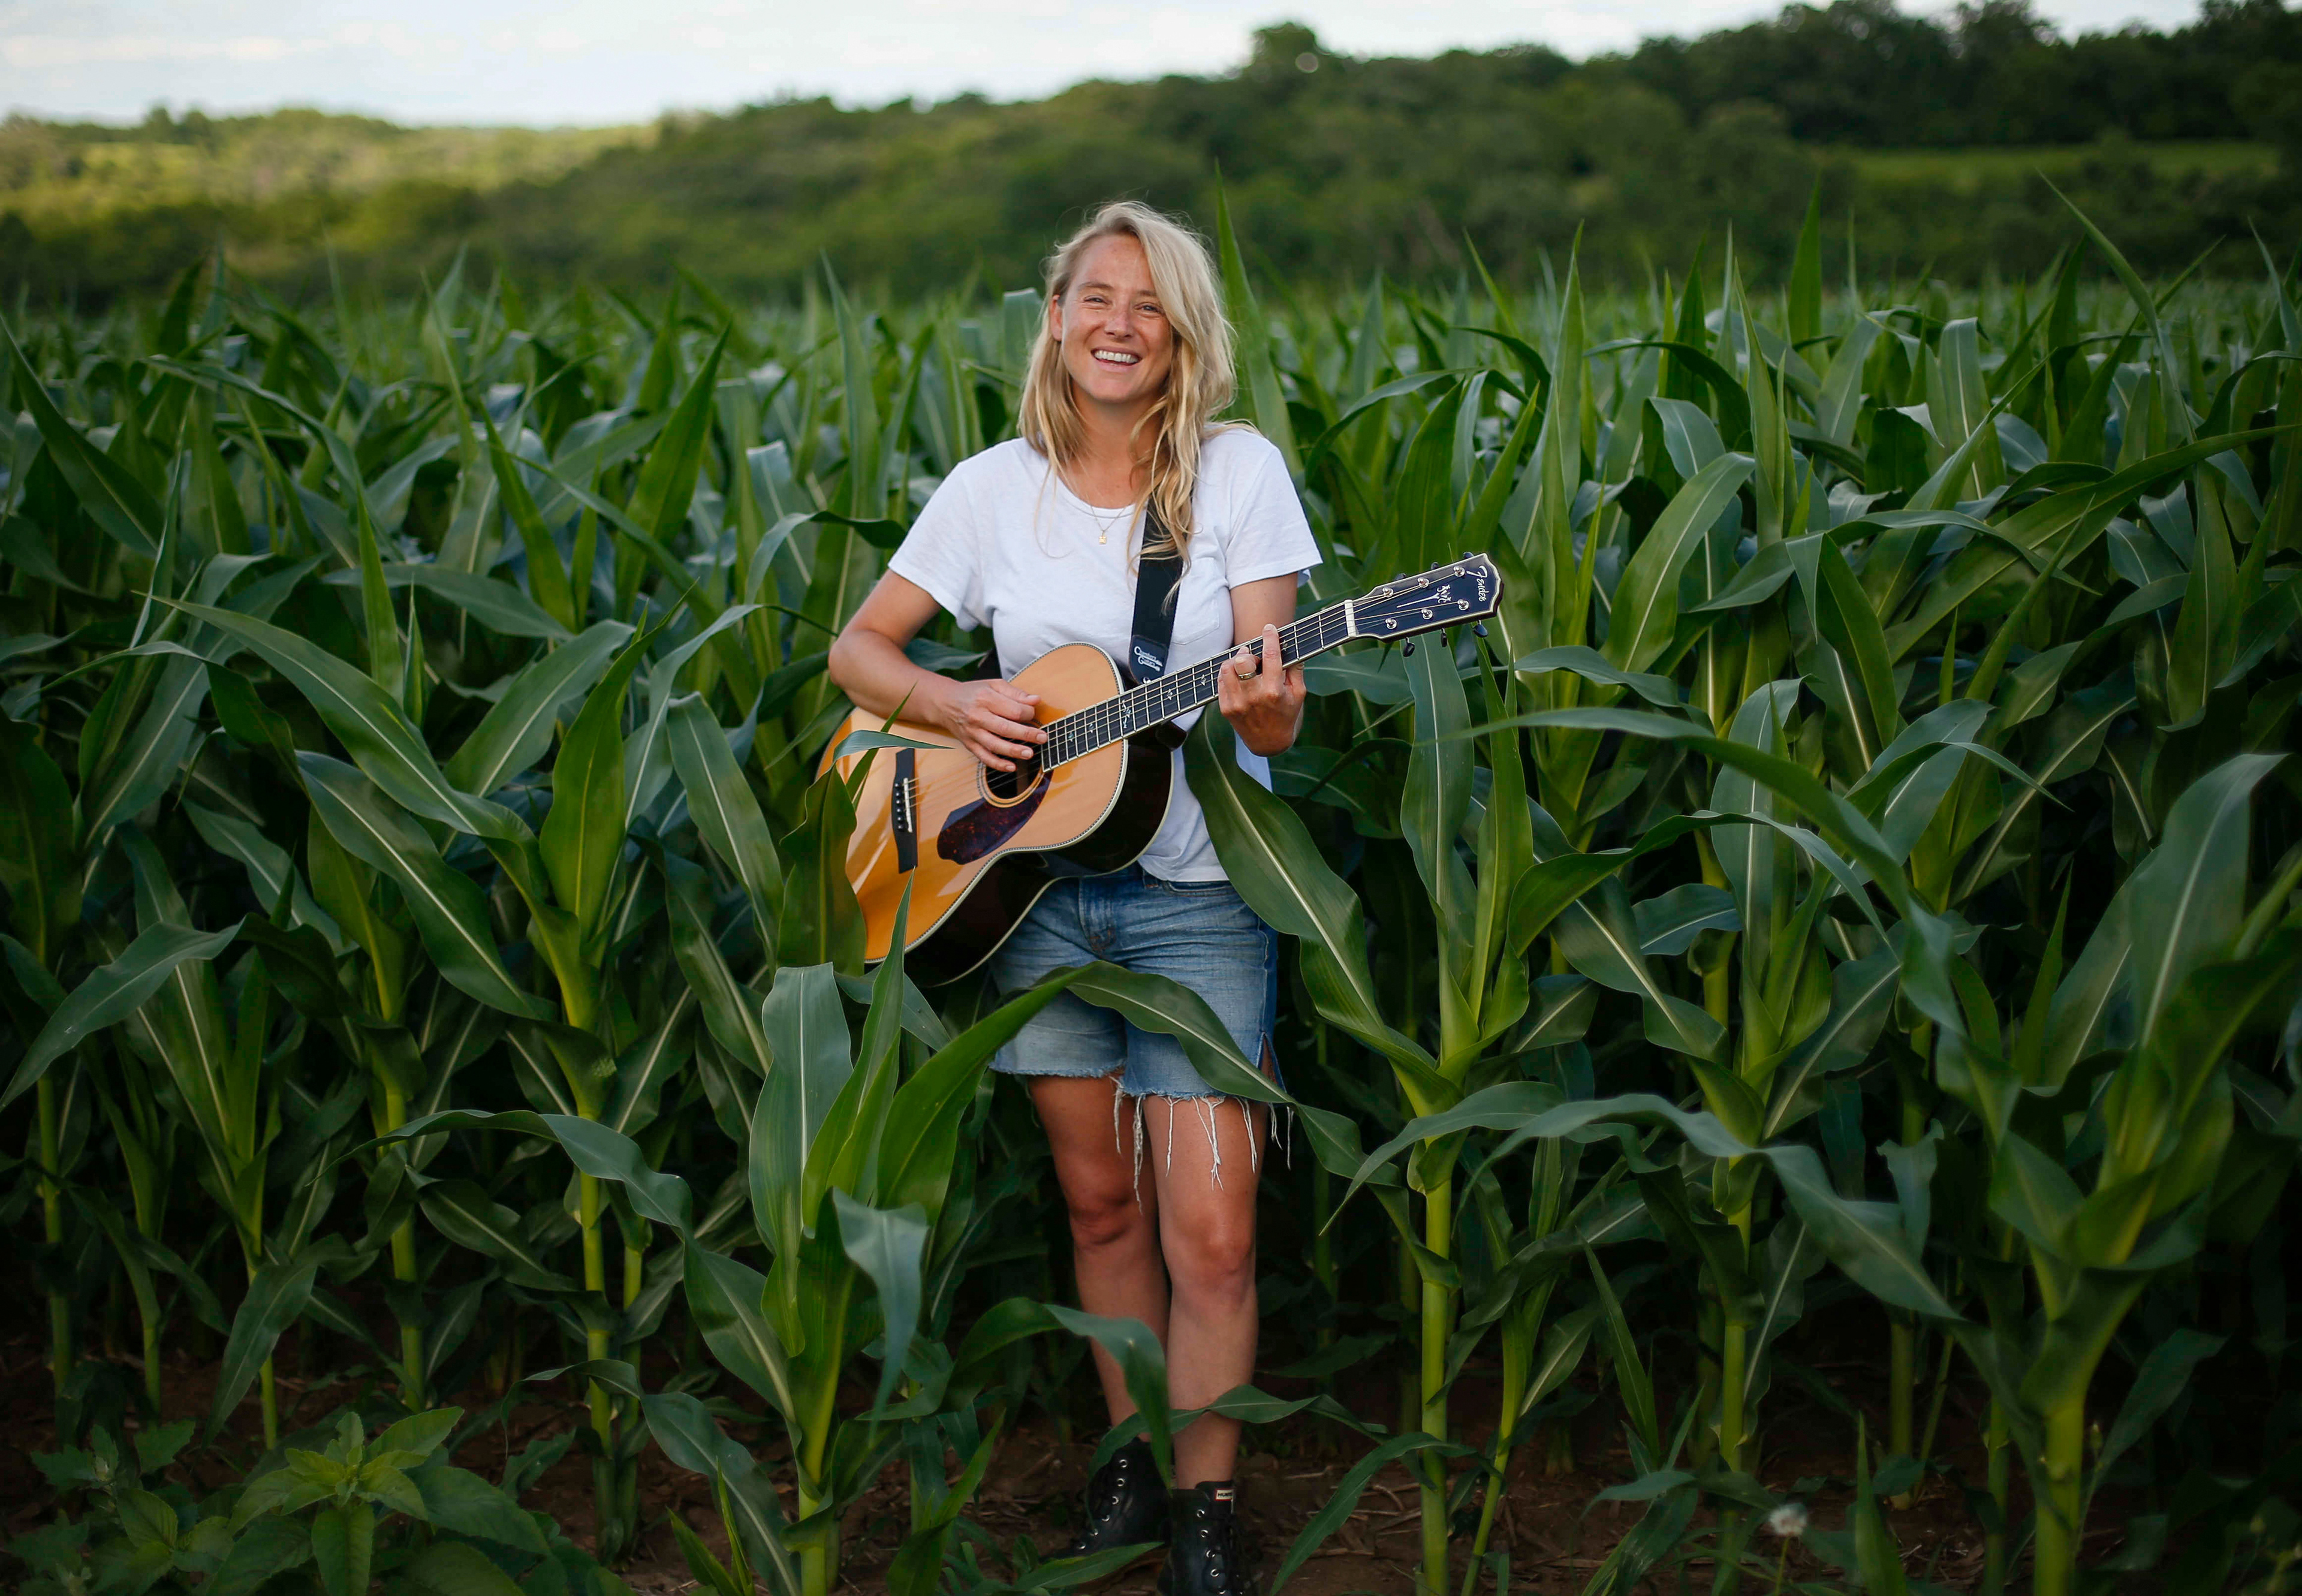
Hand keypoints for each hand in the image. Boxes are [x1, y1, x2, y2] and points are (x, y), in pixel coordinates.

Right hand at [934, 678, 1045, 771]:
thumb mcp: (994, 685)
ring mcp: (973, 732)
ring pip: (995, 745)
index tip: (1033, 715)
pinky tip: (1011, 767)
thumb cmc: (974, 693)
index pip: (1013, 710)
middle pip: (1005, 728)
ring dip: (1014, 751)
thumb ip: (1016, 693)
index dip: (1028, 714)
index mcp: (986, 698)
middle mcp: (978, 716)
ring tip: (1030, 754)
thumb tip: (1036, 700)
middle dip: (1026, 734)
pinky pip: (984, 757)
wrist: (945, 703)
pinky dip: (997, 764)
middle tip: (1043, 738)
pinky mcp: (969, 744)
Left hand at [1216, 624, 1305, 756]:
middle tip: (1254, 658)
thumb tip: (1293, 646)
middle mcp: (1253, 696)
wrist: (1269, 743)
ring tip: (1244, 666)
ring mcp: (1237, 703)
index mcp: (1274, 691)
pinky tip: (1238, 678)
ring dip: (1236, 662)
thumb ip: (1295, 670)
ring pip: (1227, 668)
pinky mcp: (1225, 708)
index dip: (1269, 638)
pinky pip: (1221, 681)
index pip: (1270, 656)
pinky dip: (1229, 674)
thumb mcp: (1298, 694)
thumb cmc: (1286, 714)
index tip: (1269, 628)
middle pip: (1242, 661)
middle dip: (1248, 654)